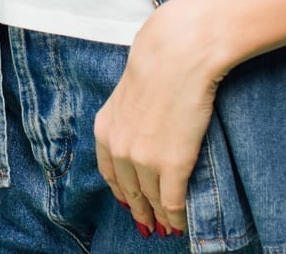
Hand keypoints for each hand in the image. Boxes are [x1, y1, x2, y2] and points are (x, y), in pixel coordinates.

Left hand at [94, 0, 230, 238]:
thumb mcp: (128, 94)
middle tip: (148, 226)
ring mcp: (143, 160)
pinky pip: (172, 201)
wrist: (175, 56)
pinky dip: (177, 216)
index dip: (120, 193)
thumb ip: (129, 118)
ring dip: (159, 218)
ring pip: (151, 200)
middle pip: (129, 192)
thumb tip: (143, 131)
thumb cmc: (159, 65)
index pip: (109, 173)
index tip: (128, 204)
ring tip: (166, 228)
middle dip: (139, 212)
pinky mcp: (171, 165)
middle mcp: (118, 149)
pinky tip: (181, 223)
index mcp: (104, 131)